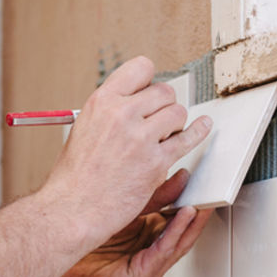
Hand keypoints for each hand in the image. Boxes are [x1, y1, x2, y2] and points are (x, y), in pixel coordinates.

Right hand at [40, 56, 212, 251]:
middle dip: (165, 105)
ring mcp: (140, 137)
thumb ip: (112, 111)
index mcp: (101, 102)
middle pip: (165, 91)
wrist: (72, 208)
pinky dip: (199, 132)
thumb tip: (137, 101)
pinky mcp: (156, 161)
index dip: (150, 80)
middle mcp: (121, 114)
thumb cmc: (75, 176)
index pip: (141, 68)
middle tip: (159, 120)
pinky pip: (187, 139)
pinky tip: (203, 126)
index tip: (152, 90)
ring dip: (176, 124)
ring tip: (164, 136)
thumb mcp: (85, 128)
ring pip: (178, 113)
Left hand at [45, 170, 211, 276]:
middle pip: (184, 233)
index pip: (178, 218)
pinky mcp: (137, 276)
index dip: (193, 203)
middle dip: (199, 214)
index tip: (205, 186)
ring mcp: (145, 265)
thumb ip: (153, 195)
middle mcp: (149, 251)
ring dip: (190, 225)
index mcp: (148, 234)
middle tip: (211, 196)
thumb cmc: (80, 237)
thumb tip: (178, 176)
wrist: (52, 255)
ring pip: (177, 245)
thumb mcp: (124, 207)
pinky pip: (161, 254)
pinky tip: (180, 218)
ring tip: (199, 206)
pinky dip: (173, 235)